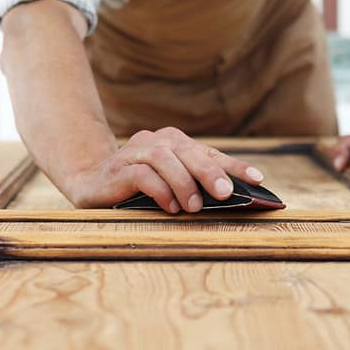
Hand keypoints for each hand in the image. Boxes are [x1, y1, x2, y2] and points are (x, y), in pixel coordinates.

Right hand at [64, 127, 265, 211]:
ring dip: (183, 182)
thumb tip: (231, 200)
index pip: (209, 152)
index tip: (259, 179)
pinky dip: (159, 190)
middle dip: (210, 172)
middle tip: (226, 193)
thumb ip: (194, 187)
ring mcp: (135, 152)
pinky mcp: (118, 169)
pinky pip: (142, 174)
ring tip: (194, 207)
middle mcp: (156, 141)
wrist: (90, 183)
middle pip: (188, 151)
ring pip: (165, 159)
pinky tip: (169, 207)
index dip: (234, 165)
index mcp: (174, 143)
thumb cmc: (138, 188)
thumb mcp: (170, 186)